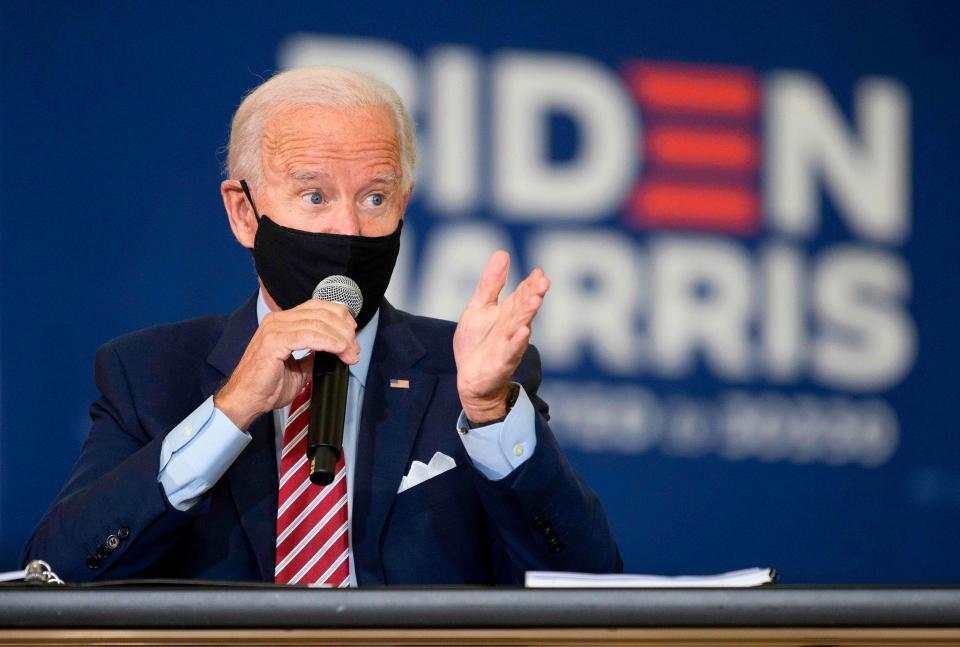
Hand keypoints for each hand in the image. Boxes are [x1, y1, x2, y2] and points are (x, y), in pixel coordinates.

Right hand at [214, 300, 359, 429]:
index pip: (316, 307)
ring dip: (340, 339)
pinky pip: (309, 336)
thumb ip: (313, 354)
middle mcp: (277, 321)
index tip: (352, 332)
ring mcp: (274, 330)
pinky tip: (339, 351)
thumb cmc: (266, 386)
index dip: (339, 316)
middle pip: (321, 313)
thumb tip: (334, 350)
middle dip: (344, 330)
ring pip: (318, 323)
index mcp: (281, 322)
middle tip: (354, 348)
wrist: (245, 401)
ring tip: (350, 353)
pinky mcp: (274, 342)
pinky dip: (329, 342)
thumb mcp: (298, 367)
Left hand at [454, 251, 549, 422]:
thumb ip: (491, 283)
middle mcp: (512, 327)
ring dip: (528, 314)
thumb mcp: (480, 307)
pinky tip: (523, 333)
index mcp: (508, 312)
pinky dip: (517, 343)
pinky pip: (510, 351)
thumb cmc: (477, 342)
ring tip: (535, 300)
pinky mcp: (501, 362)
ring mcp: (508, 345)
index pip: (521, 294)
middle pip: (523, 308)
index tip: (539, 272)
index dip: (529, 283)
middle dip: (533, 295)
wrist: (471, 379)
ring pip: (520, 327)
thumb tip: (503, 253)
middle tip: (543, 282)